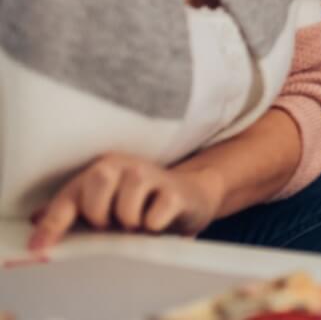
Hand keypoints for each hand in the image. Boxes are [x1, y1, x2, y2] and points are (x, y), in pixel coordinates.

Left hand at [28, 154, 223, 248]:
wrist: (190, 195)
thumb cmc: (140, 203)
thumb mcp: (104, 204)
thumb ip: (72, 212)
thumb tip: (35, 225)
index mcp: (100, 171)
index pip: (69, 197)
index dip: (52, 224)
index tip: (39, 249)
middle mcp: (124, 166)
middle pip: (99, 182)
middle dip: (99, 214)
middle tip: (111, 224)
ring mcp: (153, 175)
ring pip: (128, 203)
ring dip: (129, 221)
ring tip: (136, 223)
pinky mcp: (176, 192)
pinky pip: (155, 216)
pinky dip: (152, 226)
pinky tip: (157, 223)